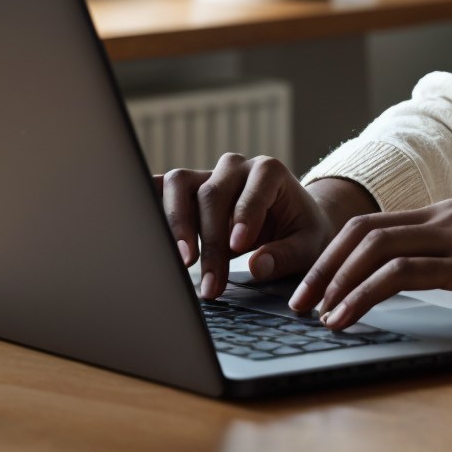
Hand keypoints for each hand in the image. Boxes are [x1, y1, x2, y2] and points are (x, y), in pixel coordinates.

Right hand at [155, 155, 376, 298]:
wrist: (293, 219)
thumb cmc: (301, 231)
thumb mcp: (309, 245)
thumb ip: (286, 254)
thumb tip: (256, 266)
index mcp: (269, 172)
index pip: (253, 190)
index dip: (244, 216)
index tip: (238, 247)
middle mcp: (236, 167)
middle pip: (213, 194)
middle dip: (211, 241)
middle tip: (211, 284)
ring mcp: (208, 175)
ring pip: (180, 184)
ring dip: (176, 223)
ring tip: (182, 262)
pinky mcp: (188, 190)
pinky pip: (162, 189)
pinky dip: (151, 204)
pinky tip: (142, 227)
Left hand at [289, 198, 451, 332]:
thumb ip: (451, 270)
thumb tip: (404, 295)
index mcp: (450, 215)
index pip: (371, 226)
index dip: (330, 256)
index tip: (305, 289)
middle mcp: (450, 215)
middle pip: (361, 232)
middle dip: (319, 268)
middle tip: (293, 305)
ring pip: (374, 247)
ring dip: (333, 282)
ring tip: (312, 316)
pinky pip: (402, 273)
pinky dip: (364, 294)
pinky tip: (346, 319)